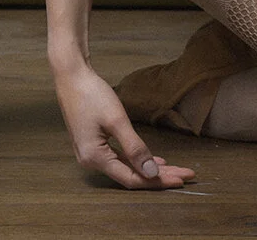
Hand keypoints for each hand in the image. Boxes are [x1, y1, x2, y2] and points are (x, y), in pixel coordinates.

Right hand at [53, 63, 195, 189]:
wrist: (71, 75)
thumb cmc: (91, 94)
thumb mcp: (117, 121)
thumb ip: (135, 148)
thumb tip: (151, 172)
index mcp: (94, 158)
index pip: (132, 179)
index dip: (157, 181)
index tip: (180, 179)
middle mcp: (91, 161)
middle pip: (130, 175)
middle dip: (159, 176)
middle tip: (185, 174)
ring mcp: (91, 153)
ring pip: (126, 167)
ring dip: (149, 168)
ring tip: (174, 169)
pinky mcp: (93, 143)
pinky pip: (119, 157)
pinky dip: (136, 159)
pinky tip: (152, 160)